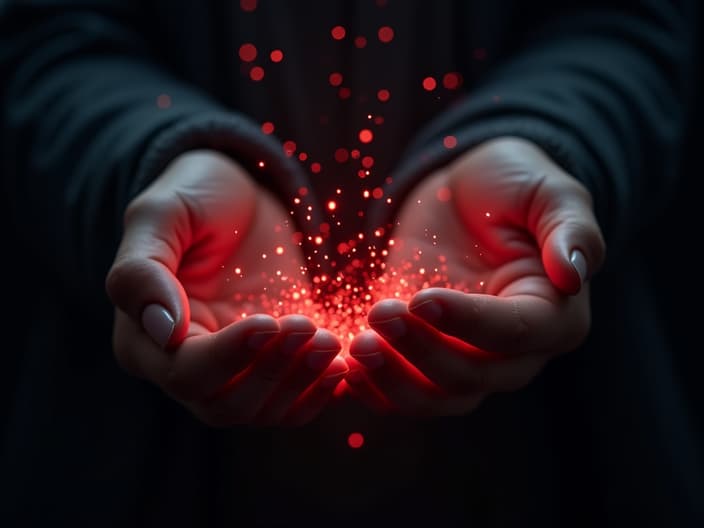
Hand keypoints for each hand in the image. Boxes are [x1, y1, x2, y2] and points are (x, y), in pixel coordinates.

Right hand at [105, 150, 346, 425]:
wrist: (243, 196)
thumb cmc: (196, 196)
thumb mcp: (161, 214)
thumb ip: (143, 270)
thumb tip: (163, 330)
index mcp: (145, 339)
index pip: (186, 373)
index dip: (230, 355)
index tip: (268, 320)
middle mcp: (185, 367)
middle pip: (226, 405)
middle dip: (273, 371)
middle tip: (310, 328)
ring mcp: (233, 371)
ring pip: (263, 411)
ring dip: (302, 383)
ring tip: (333, 341)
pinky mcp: (273, 366)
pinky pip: (294, 405)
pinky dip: (320, 393)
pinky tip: (344, 364)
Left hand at [345, 137, 605, 415]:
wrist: (467, 191)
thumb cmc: (512, 184)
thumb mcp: (550, 192)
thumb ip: (571, 229)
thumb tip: (574, 273)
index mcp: (554, 315)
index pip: (515, 334)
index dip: (468, 323)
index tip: (421, 299)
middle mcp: (514, 351)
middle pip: (472, 376)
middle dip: (422, 351)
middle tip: (380, 314)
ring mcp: (466, 356)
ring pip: (436, 398)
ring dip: (394, 381)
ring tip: (357, 346)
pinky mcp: (425, 353)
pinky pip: (403, 392)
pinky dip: (375, 389)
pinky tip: (345, 368)